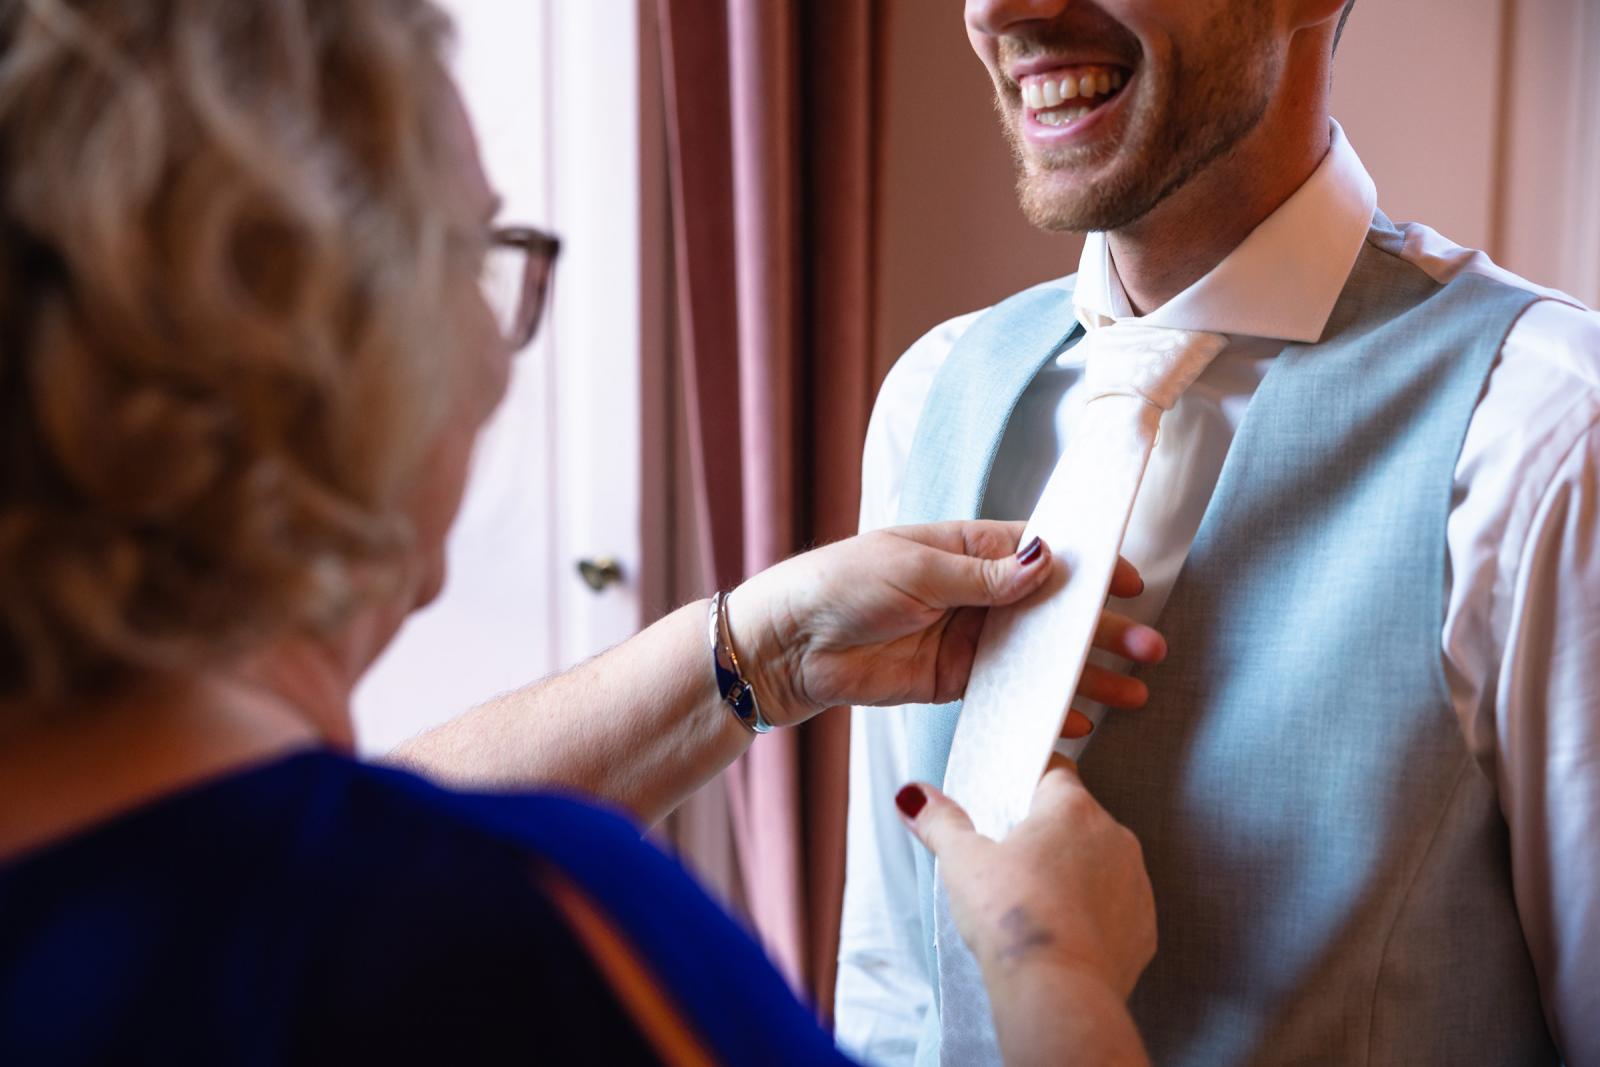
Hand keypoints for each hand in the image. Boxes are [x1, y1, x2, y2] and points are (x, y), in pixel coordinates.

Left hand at [725, 520, 1164, 727]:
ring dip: (1082, 674)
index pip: (1039, 553)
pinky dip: (1040, 707)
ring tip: (1130, 692)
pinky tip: (1075, 722)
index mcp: (965, 549)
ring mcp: (966, 638)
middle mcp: (973, 592)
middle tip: (1146, 647)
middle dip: (1098, 630)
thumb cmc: (841, 585)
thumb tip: (1043, 562)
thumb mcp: (913, 570)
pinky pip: (1007, 693)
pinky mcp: (951, 681)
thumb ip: (981, 577)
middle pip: (1050, 611)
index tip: (1128, 583)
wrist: (789, 644)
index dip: (1086, 569)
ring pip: (1037, 656)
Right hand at [897, 756, 1155, 998]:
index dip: (1030, 782)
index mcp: (1071, 809)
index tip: (1011, 801)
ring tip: (1036, 903)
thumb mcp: (963, 862)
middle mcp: (1113, 836)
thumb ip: (941, 822)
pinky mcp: (1143, 928)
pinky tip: (1063, 934)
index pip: (1056, 773)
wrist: (1057, 990)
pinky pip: (1118, 908)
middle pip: (1078, 820)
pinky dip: (1094, 916)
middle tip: (1012, 861)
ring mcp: (1135, 883)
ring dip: (1075, 874)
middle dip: (1049, 835)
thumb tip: (915, 796)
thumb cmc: (1012, 918)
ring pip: (1102, 863)